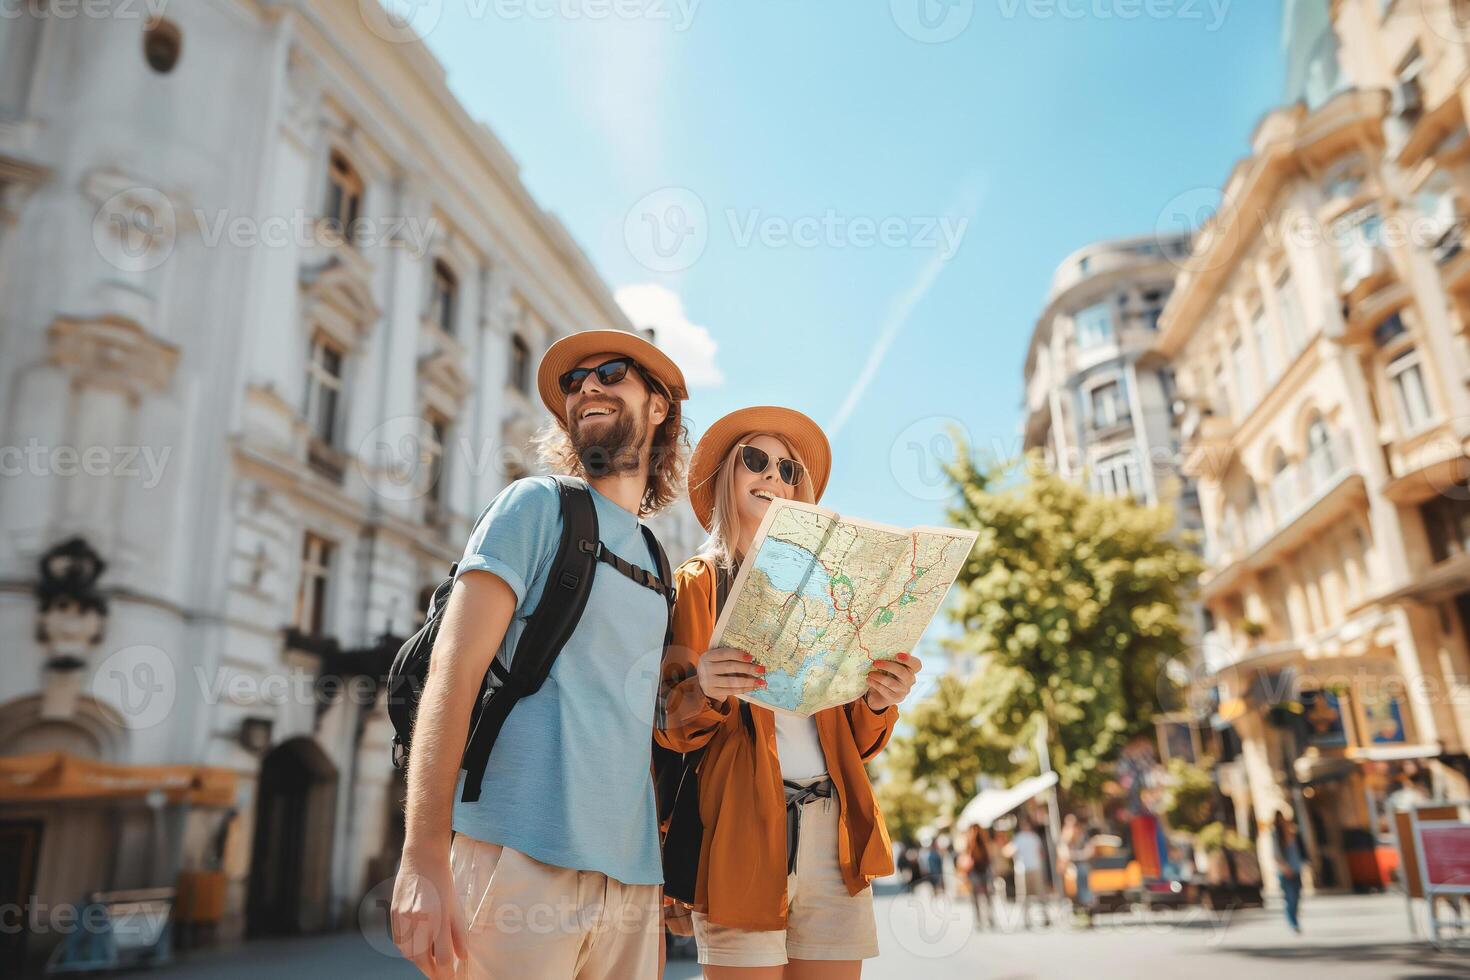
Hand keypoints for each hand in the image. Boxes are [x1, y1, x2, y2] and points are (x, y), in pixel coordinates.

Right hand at [392, 848, 466, 978]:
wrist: (422, 858)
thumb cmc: (444, 882)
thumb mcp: (456, 907)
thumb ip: (459, 934)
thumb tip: (462, 958)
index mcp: (438, 918)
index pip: (443, 958)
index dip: (448, 974)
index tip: (453, 979)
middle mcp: (419, 920)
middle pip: (423, 960)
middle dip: (433, 972)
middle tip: (441, 976)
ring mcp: (403, 918)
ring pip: (409, 954)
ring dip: (420, 964)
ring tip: (431, 966)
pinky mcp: (394, 914)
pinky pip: (400, 942)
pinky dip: (409, 951)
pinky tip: (418, 951)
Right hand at [695, 646, 765, 701]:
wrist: (703, 683)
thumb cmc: (715, 668)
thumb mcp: (717, 660)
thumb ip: (730, 658)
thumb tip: (752, 659)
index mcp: (708, 656)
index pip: (724, 653)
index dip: (738, 655)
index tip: (751, 657)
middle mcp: (705, 668)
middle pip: (730, 667)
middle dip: (747, 668)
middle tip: (761, 669)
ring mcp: (707, 681)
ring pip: (731, 681)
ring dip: (748, 681)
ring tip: (761, 682)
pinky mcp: (712, 692)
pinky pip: (731, 690)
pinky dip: (744, 689)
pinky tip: (753, 687)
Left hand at [864, 651, 920, 710]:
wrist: (880, 694)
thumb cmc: (886, 675)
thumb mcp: (889, 666)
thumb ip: (890, 659)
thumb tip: (881, 652)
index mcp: (911, 669)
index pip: (916, 664)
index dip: (909, 659)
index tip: (897, 655)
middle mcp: (910, 680)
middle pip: (902, 672)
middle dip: (888, 666)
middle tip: (875, 663)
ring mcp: (904, 690)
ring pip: (892, 683)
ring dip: (879, 677)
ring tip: (870, 673)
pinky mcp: (896, 698)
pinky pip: (885, 690)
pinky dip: (875, 684)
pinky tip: (869, 680)